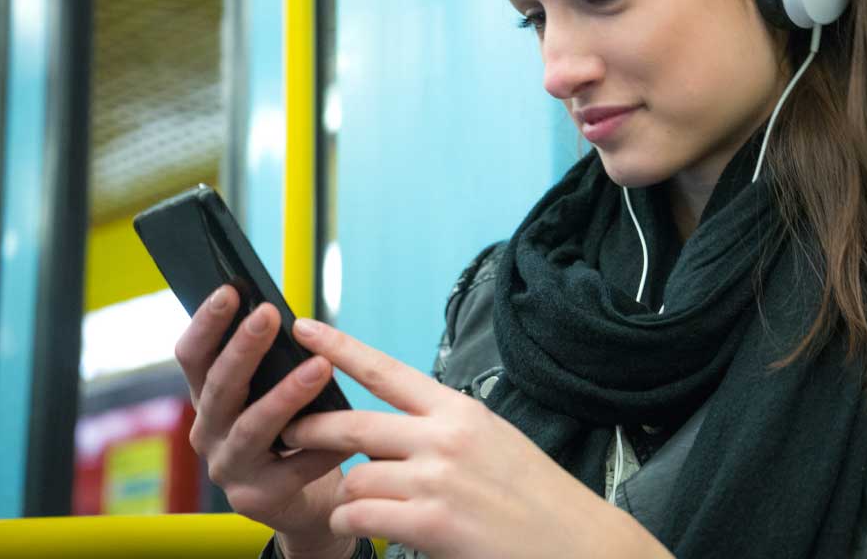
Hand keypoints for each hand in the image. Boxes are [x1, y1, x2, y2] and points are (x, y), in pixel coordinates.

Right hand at [174, 286, 356, 558]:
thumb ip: (273, 364)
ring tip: (318, 367)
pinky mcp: (256, 499)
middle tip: (270, 314)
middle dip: (243, 348)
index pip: (193, 356)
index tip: (230, 290)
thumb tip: (294, 317)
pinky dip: (321, 448)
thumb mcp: (273, 393)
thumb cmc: (293, 431)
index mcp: (209, 398)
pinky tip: (346, 434)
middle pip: (220, 387)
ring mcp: (228, 468)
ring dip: (285, 395)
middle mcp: (209, 431)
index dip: (206, 323)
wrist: (305, 501)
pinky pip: (292, 470)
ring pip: (252, 428)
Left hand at [281, 318, 673, 558]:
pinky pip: (360, 516)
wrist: (573, 540)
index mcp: (459, 410)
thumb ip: (441, 431)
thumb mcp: (493, 440)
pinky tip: (371, 527)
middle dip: (312, 428)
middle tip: (293, 432)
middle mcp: (444, 437)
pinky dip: (354, 524)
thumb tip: (386, 439)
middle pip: (353, 424)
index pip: (386, 371)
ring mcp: (435, 479)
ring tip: (366, 507)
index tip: (305, 328)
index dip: (339, 348)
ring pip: (354, 478)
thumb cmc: (534, 496)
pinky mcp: (429, 521)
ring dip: (348, 495)